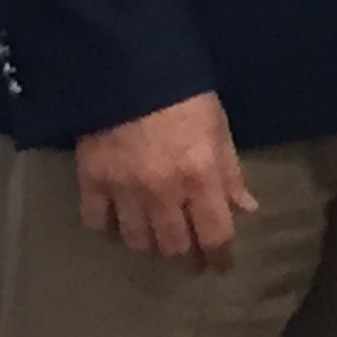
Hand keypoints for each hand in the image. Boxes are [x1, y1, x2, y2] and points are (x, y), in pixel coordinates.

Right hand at [73, 91, 255, 270]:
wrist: (127, 70)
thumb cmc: (184, 96)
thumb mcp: (218, 128)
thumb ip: (230, 173)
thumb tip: (245, 208)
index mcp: (200, 177)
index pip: (214, 233)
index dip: (220, 256)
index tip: (221, 266)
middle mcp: (163, 193)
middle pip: (174, 246)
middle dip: (186, 260)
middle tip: (191, 263)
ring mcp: (123, 191)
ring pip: (137, 241)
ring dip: (151, 247)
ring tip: (159, 244)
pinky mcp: (91, 182)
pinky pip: (98, 223)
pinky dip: (109, 229)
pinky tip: (118, 224)